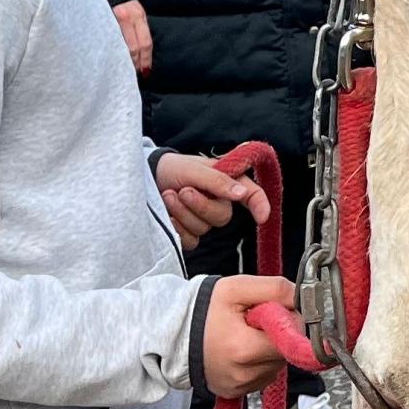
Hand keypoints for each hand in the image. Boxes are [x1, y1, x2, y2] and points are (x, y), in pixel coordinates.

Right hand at [112, 0, 152, 72]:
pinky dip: (110, 51)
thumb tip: (143, 52)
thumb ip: (140, 29)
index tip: (146, 70)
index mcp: (139, 16)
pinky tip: (111, 58)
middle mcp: (127, 18)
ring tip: (123, 68)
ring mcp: (112, 20)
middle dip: (135, 62)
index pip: (145, 43)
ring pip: (119, 46)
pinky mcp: (101, 21)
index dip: (146, 59)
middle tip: (134, 72)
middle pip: (133, 47)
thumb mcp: (138, 13)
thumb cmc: (125, 3)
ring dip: (123, 59)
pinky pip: (107, 40)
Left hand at [154, 152, 268, 245]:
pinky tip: (167, 216)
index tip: (262, 217)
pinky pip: (190, 240)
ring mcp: (203, 219)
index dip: (260, 205)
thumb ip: (217, 181)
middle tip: (183, 191)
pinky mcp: (188, 233)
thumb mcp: (195, 169)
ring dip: (183, 212)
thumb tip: (241, 194)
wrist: (147, 177)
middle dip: (199, 205)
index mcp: (227, 181)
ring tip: (168, 195)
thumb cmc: (174, 168)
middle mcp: (219, 202)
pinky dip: (177, 229)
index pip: (251, 194)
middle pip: (223, 217)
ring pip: (203, 228)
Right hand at [202, 275, 295, 396]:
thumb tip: (303, 299)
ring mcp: (240, 386)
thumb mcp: (239, 287)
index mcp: (245, 350)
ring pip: (276, 365)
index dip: (287, 319)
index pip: (293, 338)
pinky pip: (263, 376)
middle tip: (254, 321)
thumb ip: (277, 290)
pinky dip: (259, 362)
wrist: (174, 332)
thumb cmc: (203, 309)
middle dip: (278, 334)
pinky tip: (242, 349)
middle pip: (286, 353)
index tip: (270, 311)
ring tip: (245, 334)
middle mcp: (244, 374)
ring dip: (269, 349)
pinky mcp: (236, 392)